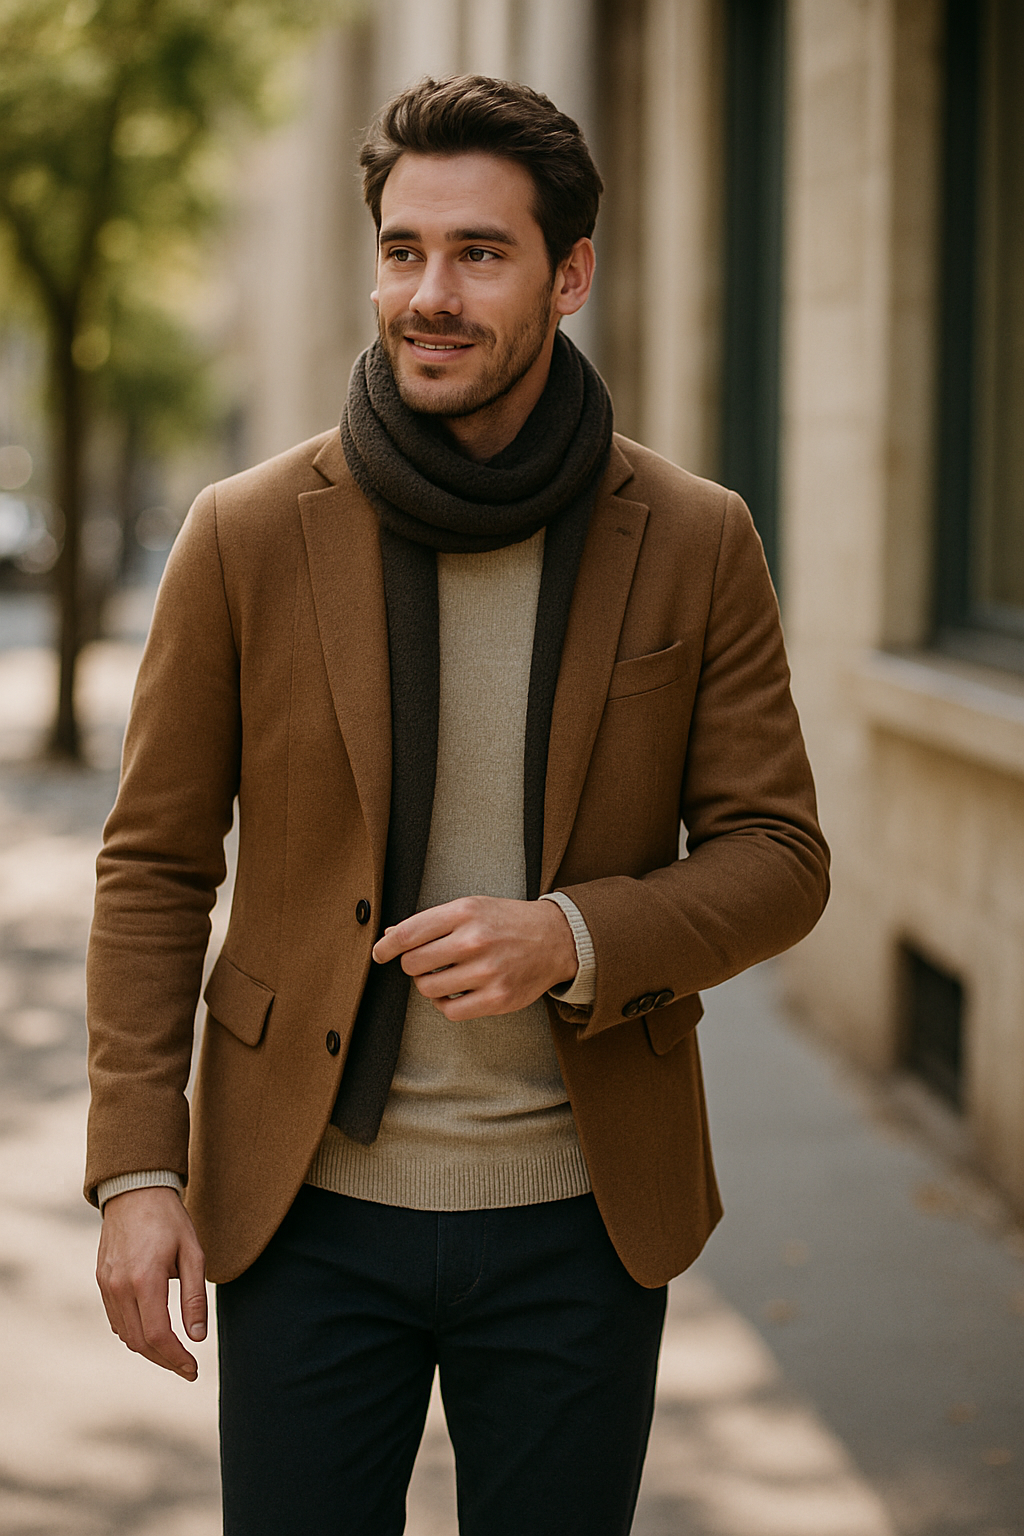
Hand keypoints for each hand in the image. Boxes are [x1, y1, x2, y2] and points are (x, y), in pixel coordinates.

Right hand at [96, 1186, 206, 1379]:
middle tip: (187, 1367)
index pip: (158, 1336)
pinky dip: (133, 1332)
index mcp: (145, 1280)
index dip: (176, 1359)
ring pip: (126, 1335)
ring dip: (149, 1350)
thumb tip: (197, 1337)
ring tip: (173, 1352)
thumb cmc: (169, 1220)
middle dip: (165, 1361)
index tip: (193, 1369)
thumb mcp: (193, 1253)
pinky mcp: (102, 1281)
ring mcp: (107, 1285)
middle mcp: (120, 1287)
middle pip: (140, 1343)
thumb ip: (194, 1297)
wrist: (135, 1191)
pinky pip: (116, 1320)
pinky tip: (152, 1330)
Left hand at [372, 896, 577, 1020]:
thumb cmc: (506, 922)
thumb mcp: (471, 908)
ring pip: (428, 988)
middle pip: (413, 963)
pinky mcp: (497, 998)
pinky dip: (445, 1004)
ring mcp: (487, 971)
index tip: (380, 953)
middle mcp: (474, 940)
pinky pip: (450, 1011)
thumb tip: (390, 935)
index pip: (408, 933)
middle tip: (424, 963)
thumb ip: (432, 922)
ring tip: (443, 976)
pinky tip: (454, 993)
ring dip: (429, 984)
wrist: (555, 938)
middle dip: (412, 965)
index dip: (386, 946)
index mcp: (464, 912)